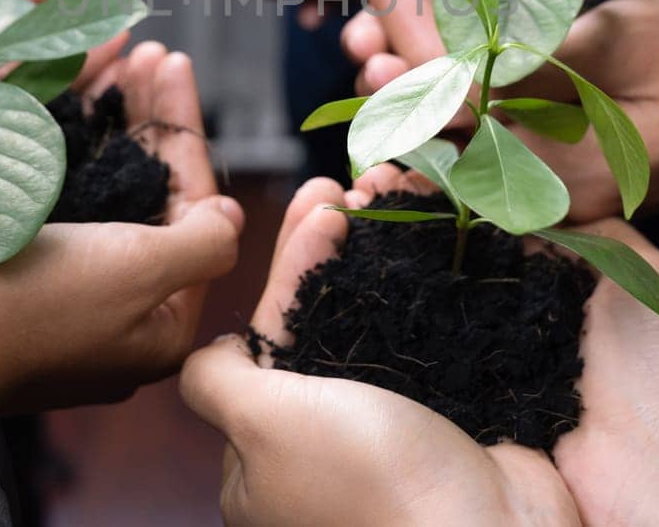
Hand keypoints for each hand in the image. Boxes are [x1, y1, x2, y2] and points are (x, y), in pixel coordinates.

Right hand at [0, 44, 237, 412]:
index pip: (193, 206)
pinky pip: (52, 204)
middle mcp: (118, 315)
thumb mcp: (141, 271)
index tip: (171, 59)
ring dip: (107, 124)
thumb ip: (203, 241)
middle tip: (140, 52)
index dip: (183, 127)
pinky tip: (60, 102)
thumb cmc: (32, 306)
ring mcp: (62, 299)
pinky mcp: (12, 283)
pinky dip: (59, 151)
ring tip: (106, 61)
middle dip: (147, 119)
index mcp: (160, 322)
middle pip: (148, 195)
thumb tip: (229, 215)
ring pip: (100, 193)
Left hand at [180, 175, 579, 526]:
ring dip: (388, 253)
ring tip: (402, 189)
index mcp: (268, 456)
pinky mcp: (451, 423)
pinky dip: (436, 284)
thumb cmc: (366, 480)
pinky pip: (434, 338)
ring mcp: (392, 435)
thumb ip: (218, 382)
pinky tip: (445, 236)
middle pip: (324, 320)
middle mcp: (326, 445)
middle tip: (361, 179)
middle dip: (338, 246)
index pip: (267, 339)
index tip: (319, 202)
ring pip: (381, 322)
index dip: (290, 264)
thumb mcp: (263, 427)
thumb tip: (207, 354)